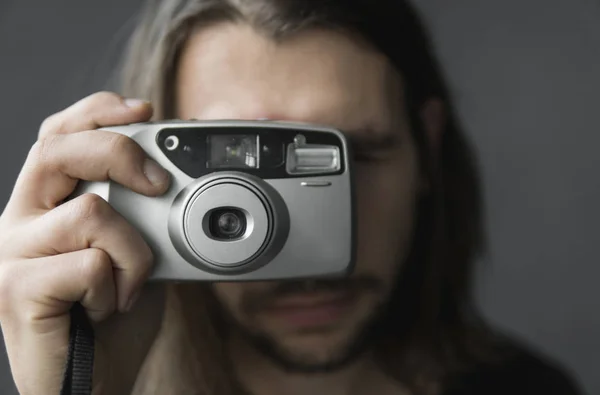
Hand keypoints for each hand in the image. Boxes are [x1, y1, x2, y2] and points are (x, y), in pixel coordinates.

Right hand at [0, 92, 170, 394]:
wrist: (91, 385)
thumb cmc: (112, 319)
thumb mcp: (134, 253)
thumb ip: (139, 216)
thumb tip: (175, 177)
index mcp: (44, 206)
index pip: (58, 136)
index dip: (97, 112)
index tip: (143, 110)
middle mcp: (18, 221)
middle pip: (60, 149)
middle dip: (120, 151)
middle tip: (160, 183)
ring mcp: (12, 255)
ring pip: (92, 211)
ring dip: (134, 253)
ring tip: (128, 287)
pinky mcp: (16, 290)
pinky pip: (91, 263)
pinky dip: (119, 286)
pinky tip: (107, 310)